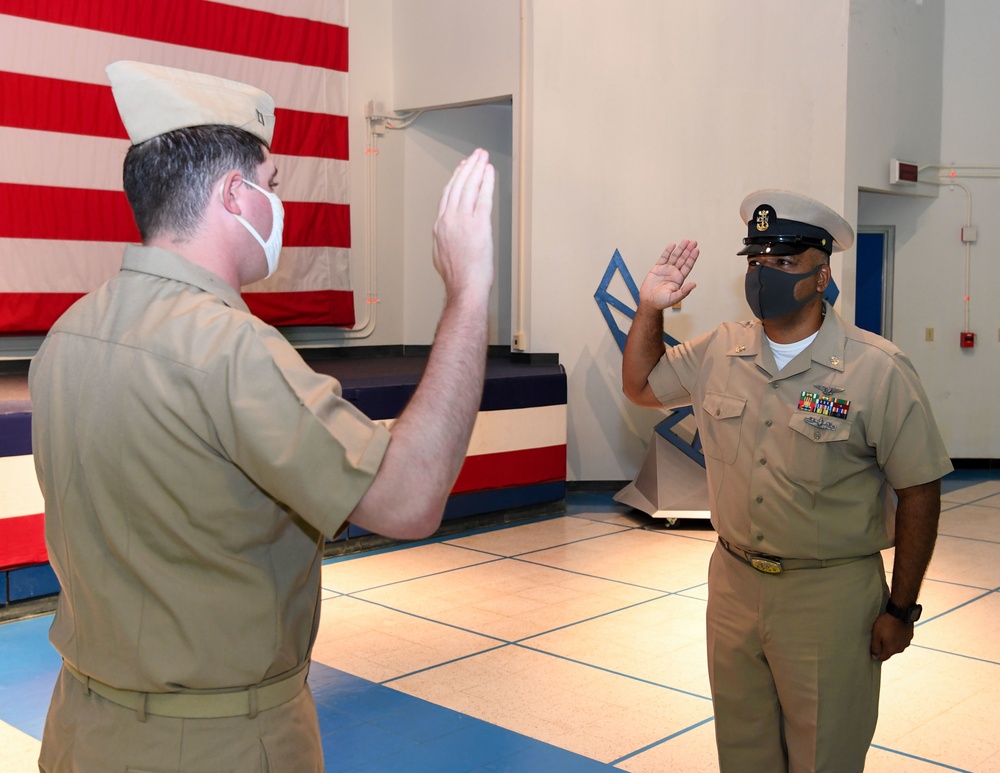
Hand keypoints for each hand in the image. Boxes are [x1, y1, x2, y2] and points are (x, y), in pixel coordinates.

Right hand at [432, 149, 495, 299]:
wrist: (464, 287)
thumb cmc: (458, 278)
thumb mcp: (442, 256)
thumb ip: (444, 240)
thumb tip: (448, 236)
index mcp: (439, 227)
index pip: (447, 196)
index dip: (455, 180)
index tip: (462, 168)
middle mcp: (448, 219)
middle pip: (457, 186)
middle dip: (467, 167)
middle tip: (475, 155)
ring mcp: (463, 220)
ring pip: (469, 187)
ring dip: (476, 168)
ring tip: (482, 156)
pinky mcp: (479, 224)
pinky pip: (483, 197)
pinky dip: (486, 181)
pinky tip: (490, 171)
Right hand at [639, 240, 698, 310]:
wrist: (648, 301)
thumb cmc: (661, 302)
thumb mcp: (674, 298)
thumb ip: (684, 291)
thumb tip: (694, 284)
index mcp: (679, 279)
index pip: (687, 266)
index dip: (692, 258)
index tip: (696, 250)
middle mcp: (674, 273)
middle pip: (683, 259)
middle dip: (688, 250)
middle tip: (694, 242)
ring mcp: (666, 270)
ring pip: (675, 256)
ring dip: (680, 248)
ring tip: (686, 241)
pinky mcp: (657, 268)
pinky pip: (663, 258)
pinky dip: (668, 251)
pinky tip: (672, 245)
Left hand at [870, 612, 913, 661]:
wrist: (901, 612)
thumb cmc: (887, 623)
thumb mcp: (876, 634)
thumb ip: (875, 647)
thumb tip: (875, 657)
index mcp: (892, 649)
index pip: (883, 658)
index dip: (877, 654)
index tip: (874, 647)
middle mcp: (900, 648)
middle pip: (889, 652)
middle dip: (884, 646)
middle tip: (880, 636)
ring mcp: (906, 642)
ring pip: (896, 646)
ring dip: (892, 641)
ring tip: (887, 631)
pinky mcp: (910, 636)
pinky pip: (901, 640)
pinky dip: (898, 637)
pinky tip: (894, 629)